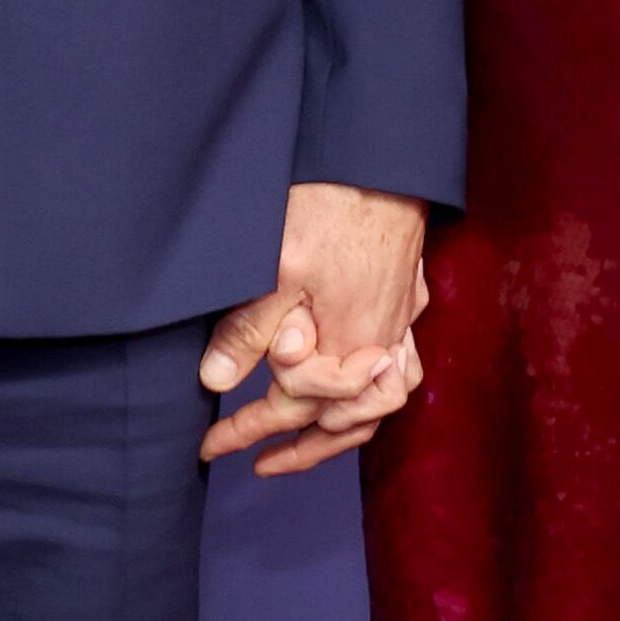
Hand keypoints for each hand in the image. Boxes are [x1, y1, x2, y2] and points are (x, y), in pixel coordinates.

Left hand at [198, 183, 429, 477]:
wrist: (382, 160)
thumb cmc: (330, 209)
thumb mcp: (276, 270)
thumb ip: (249, 330)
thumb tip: (215, 381)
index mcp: (352, 345)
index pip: (295, 408)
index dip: (248, 430)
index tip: (212, 446)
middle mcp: (385, 343)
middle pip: (348, 422)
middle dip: (300, 449)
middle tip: (255, 460)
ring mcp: (403, 320)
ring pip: (381, 400)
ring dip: (341, 428)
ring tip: (304, 439)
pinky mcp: (408, 295)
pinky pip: (400, 365)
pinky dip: (373, 389)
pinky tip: (355, 385)